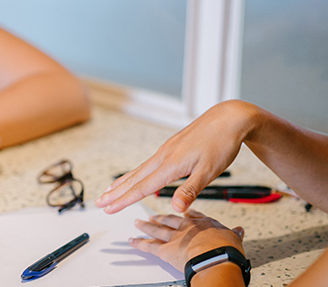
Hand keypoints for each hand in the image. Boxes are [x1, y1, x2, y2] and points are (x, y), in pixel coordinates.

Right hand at [95, 100, 258, 213]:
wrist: (229, 118)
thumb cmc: (221, 143)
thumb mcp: (210, 171)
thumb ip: (190, 190)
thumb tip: (175, 209)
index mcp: (171, 164)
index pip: (142, 187)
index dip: (124, 200)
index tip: (108, 208)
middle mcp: (164, 156)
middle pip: (134, 178)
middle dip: (115, 192)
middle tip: (98, 202)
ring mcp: (166, 150)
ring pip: (139, 169)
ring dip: (123, 182)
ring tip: (109, 191)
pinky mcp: (171, 147)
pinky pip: (148, 163)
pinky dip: (136, 173)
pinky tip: (136, 176)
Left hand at [129, 209, 244, 271]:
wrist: (216, 258)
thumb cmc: (226, 250)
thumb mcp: (234, 238)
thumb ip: (234, 234)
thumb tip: (240, 231)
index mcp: (203, 223)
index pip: (192, 215)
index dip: (186, 213)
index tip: (182, 210)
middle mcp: (187, 228)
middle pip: (170, 220)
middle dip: (161, 217)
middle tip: (153, 215)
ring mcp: (175, 238)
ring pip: (157, 230)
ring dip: (146, 226)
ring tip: (138, 223)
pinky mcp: (165, 250)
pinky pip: (149, 246)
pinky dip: (139, 244)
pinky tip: (132, 240)